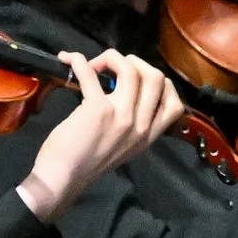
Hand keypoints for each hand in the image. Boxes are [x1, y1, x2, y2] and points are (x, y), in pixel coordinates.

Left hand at [15, 51, 183, 221]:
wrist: (63, 178)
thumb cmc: (88, 164)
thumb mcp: (125, 149)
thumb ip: (134, 127)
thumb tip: (128, 97)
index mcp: (149, 136)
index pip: (175, 104)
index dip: (160, 84)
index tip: (139, 80)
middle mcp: (141, 126)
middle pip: (156, 78)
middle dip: (136, 62)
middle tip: (114, 68)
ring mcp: (121, 117)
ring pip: (131, 70)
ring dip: (111, 58)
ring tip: (94, 65)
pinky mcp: (97, 110)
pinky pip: (91, 73)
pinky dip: (79, 60)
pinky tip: (69, 60)